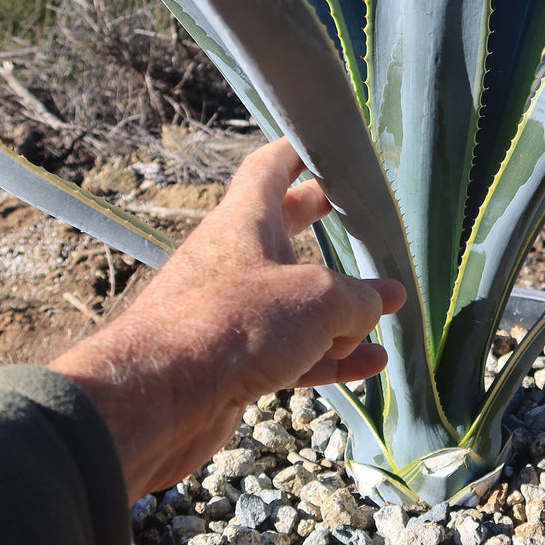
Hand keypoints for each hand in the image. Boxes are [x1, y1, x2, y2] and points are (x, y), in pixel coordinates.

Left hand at [50, 138, 405, 499]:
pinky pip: (292, 352)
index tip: (325, 144)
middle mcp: (234, 261)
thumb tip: (385, 298)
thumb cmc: (237, 323)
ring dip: (339, 310)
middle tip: (351, 212)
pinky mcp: (233, 363)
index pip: (269, 169)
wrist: (159, 400)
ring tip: (382, 314)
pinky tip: (370, 364)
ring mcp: (232, 314)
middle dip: (318, 220)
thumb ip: (360, 297)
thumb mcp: (319, 299)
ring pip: (293, 302)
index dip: (298, 150)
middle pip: (283, 231)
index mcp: (244, 223)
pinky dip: (330, 356)